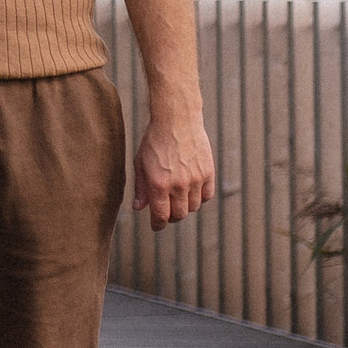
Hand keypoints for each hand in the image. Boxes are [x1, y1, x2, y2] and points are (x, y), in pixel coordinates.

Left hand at [135, 110, 214, 230]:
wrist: (177, 121)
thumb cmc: (155, 141)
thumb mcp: (140, 163)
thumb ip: (141, 188)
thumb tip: (139, 208)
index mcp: (158, 184)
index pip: (161, 216)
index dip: (158, 225)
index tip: (156, 226)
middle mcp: (178, 185)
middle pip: (179, 214)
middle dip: (171, 217)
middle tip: (166, 214)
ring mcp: (196, 179)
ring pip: (193, 207)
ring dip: (185, 207)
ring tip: (177, 200)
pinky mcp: (208, 172)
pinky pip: (207, 195)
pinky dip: (200, 198)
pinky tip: (191, 193)